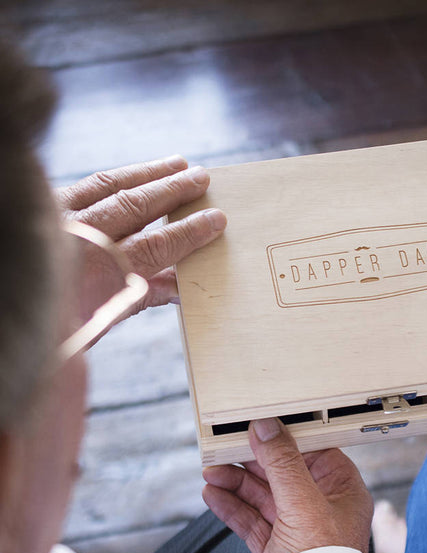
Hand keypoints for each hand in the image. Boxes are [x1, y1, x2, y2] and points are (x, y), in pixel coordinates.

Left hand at [56, 155, 225, 314]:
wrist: (10, 309)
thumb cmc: (58, 325)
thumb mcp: (101, 320)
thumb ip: (139, 297)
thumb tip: (179, 285)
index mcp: (96, 276)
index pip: (153, 247)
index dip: (187, 233)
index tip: (215, 220)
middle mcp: (76, 240)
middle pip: (133, 207)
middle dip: (172, 190)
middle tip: (202, 178)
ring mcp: (57, 219)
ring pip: (108, 186)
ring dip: (147, 173)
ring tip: (178, 163)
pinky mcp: (45, 207)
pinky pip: (85, 185)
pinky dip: (114, 178)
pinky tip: (133, 173)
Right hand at [202, 418, 372, 552]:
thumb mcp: (304, 504)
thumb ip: (282, 463)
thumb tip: (267, 428)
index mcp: (341, 488)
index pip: (310, 451)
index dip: (281, 438)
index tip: (256, 426)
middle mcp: (321, 505)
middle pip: (280, 471)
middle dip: (249, 461)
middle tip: (223, 450)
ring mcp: (298, 527)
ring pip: (262, 495)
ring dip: (235, 483)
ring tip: (211, 473)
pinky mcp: (278, 547)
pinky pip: (251, 519)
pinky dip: (232, 507)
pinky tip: (215, 495)